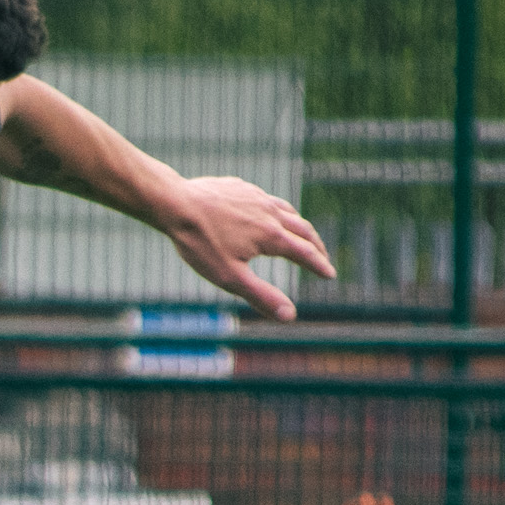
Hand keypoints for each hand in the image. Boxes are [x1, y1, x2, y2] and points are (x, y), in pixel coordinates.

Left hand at [159, 177, 335, 319]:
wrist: (175, 204)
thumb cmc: (200, 243)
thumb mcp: (230, 277)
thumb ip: (261, 296)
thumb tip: (290, 316)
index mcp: (272, 236)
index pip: (305, 253)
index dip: (319, 266)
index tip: (330, 275)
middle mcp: (270, 213)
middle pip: (303, 230)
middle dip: (315, 246)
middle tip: (322, 258)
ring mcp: (256, 197)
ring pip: (287, 211)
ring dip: (299, 226)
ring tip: (301, 235)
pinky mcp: (241, 188)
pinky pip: (267, 199)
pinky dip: (277, 210)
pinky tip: (267, 214)